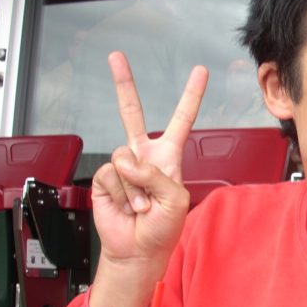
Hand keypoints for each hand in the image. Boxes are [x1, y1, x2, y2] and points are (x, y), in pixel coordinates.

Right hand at [89, 51, 207, 306]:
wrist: (139, 249)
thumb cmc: (163, 228)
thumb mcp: (175, 199)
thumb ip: (155, 175)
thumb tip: (127, 162)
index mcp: (169, 157)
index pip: (182, 120)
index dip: (191, 96)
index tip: (200, 72)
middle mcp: (145, 156)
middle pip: (132, 113)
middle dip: (123, 84)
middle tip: (116, 57)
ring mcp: (124, 166)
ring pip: (124, 157)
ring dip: (136, 187)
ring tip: (143, 205)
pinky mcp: (106, 178)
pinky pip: (112, 174)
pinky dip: (122, 192)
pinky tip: (128, 205)